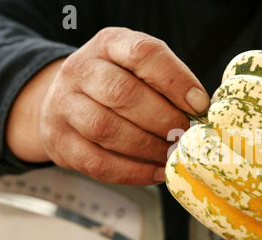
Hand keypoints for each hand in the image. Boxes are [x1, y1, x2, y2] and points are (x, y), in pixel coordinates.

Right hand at [6, 27, 209, 184]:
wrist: (67, 100)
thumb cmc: (117, 83)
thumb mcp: (139, 68)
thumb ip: (167, 82)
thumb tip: (201, 110)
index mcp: (109, 44)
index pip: (143, 54)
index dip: (176, 81)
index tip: (199, 106)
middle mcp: (81, 69)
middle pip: (122, 94)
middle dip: (163, 119)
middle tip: (186, 135)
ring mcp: (64, 105)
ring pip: (106, 129)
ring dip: (148, 147)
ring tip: (172, 154)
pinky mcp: (60, 140)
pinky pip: (98, 162)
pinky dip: (133, 172)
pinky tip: (156, 172)